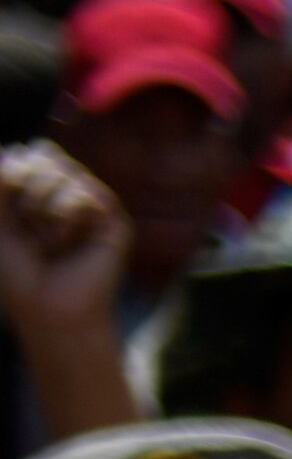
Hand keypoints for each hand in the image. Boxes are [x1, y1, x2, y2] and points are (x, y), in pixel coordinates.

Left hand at [0, 146, 127, 340]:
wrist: (47, 308)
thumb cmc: (19, 272)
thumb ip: (2, 180)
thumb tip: (22, 149)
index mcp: (43, 191)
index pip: (25, 154)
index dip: (9, 177)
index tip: (9, 217)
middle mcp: (70, 194)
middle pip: (41, 156)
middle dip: (23, 192)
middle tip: (29, 231)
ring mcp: (94, 206)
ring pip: (61, 172)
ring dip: (41, 209)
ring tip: (47, 241)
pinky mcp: (114, 222)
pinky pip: (84, 193)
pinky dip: (64, 217)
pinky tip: (65, 243)